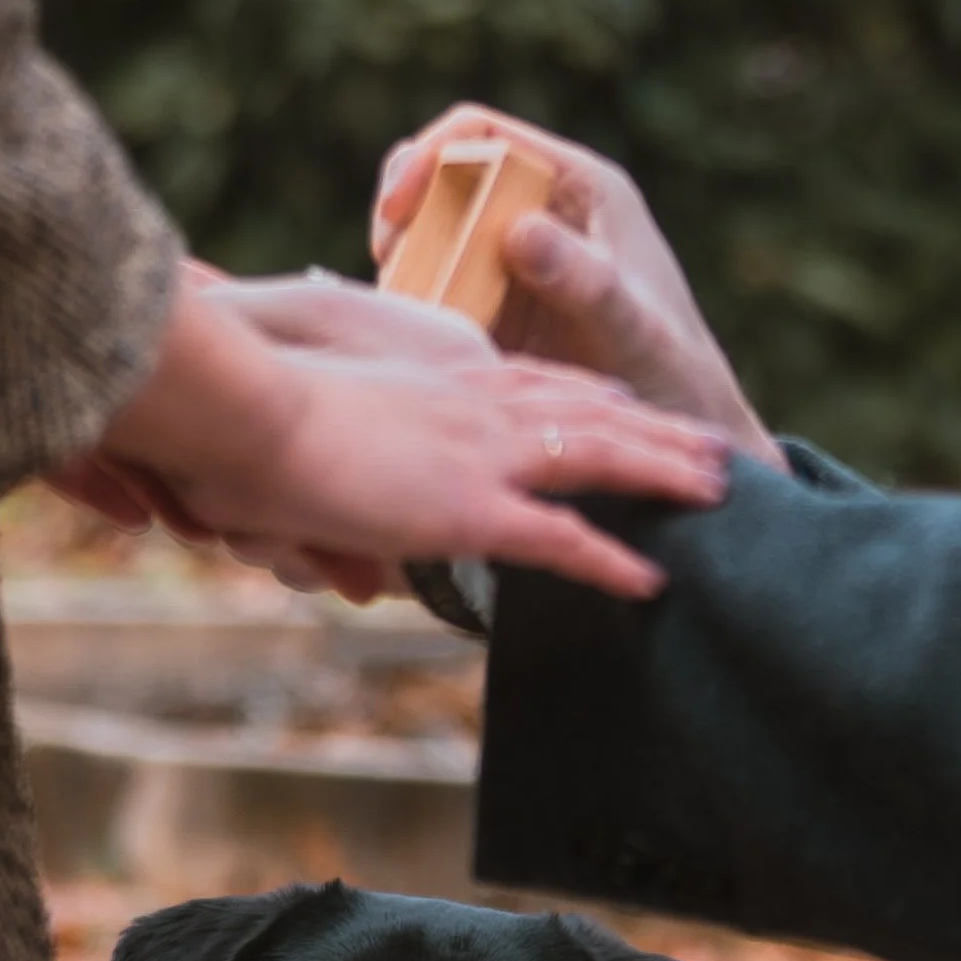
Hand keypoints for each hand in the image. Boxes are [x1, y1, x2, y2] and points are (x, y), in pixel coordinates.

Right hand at [98, 282, 730, 605]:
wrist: (242, 410)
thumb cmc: (246, 421)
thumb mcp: (304, 445)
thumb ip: (339, 496)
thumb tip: (346, 569)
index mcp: (437, 379)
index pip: (533, 383)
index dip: (590, 396)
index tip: (629, 405)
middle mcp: (474, 404)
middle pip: (587, 409)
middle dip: (655, 429)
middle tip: (709, 447)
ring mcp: (480, 453)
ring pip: (600, 458)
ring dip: (664, 476)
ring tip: (718, 493)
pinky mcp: (471, 505)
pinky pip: (562, 540)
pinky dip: (611, 562)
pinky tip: (652, 581)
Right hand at [373, 105, 788, 474]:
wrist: (680, 429)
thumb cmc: (674, 373)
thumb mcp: (629, 328)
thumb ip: (582, 279)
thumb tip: (519, 232)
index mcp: (579, 187)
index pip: (485, 136)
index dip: (432, 155)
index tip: (399, 203)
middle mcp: (543, 211)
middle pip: (448, 175)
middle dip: (406, 203)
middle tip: (385, 250)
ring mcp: (517, 259)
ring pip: (436, 230)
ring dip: (405, 252)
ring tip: (394, 292)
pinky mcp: (499, 305)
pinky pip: (441, 283)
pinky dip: (416, 296)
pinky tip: (409, 332)